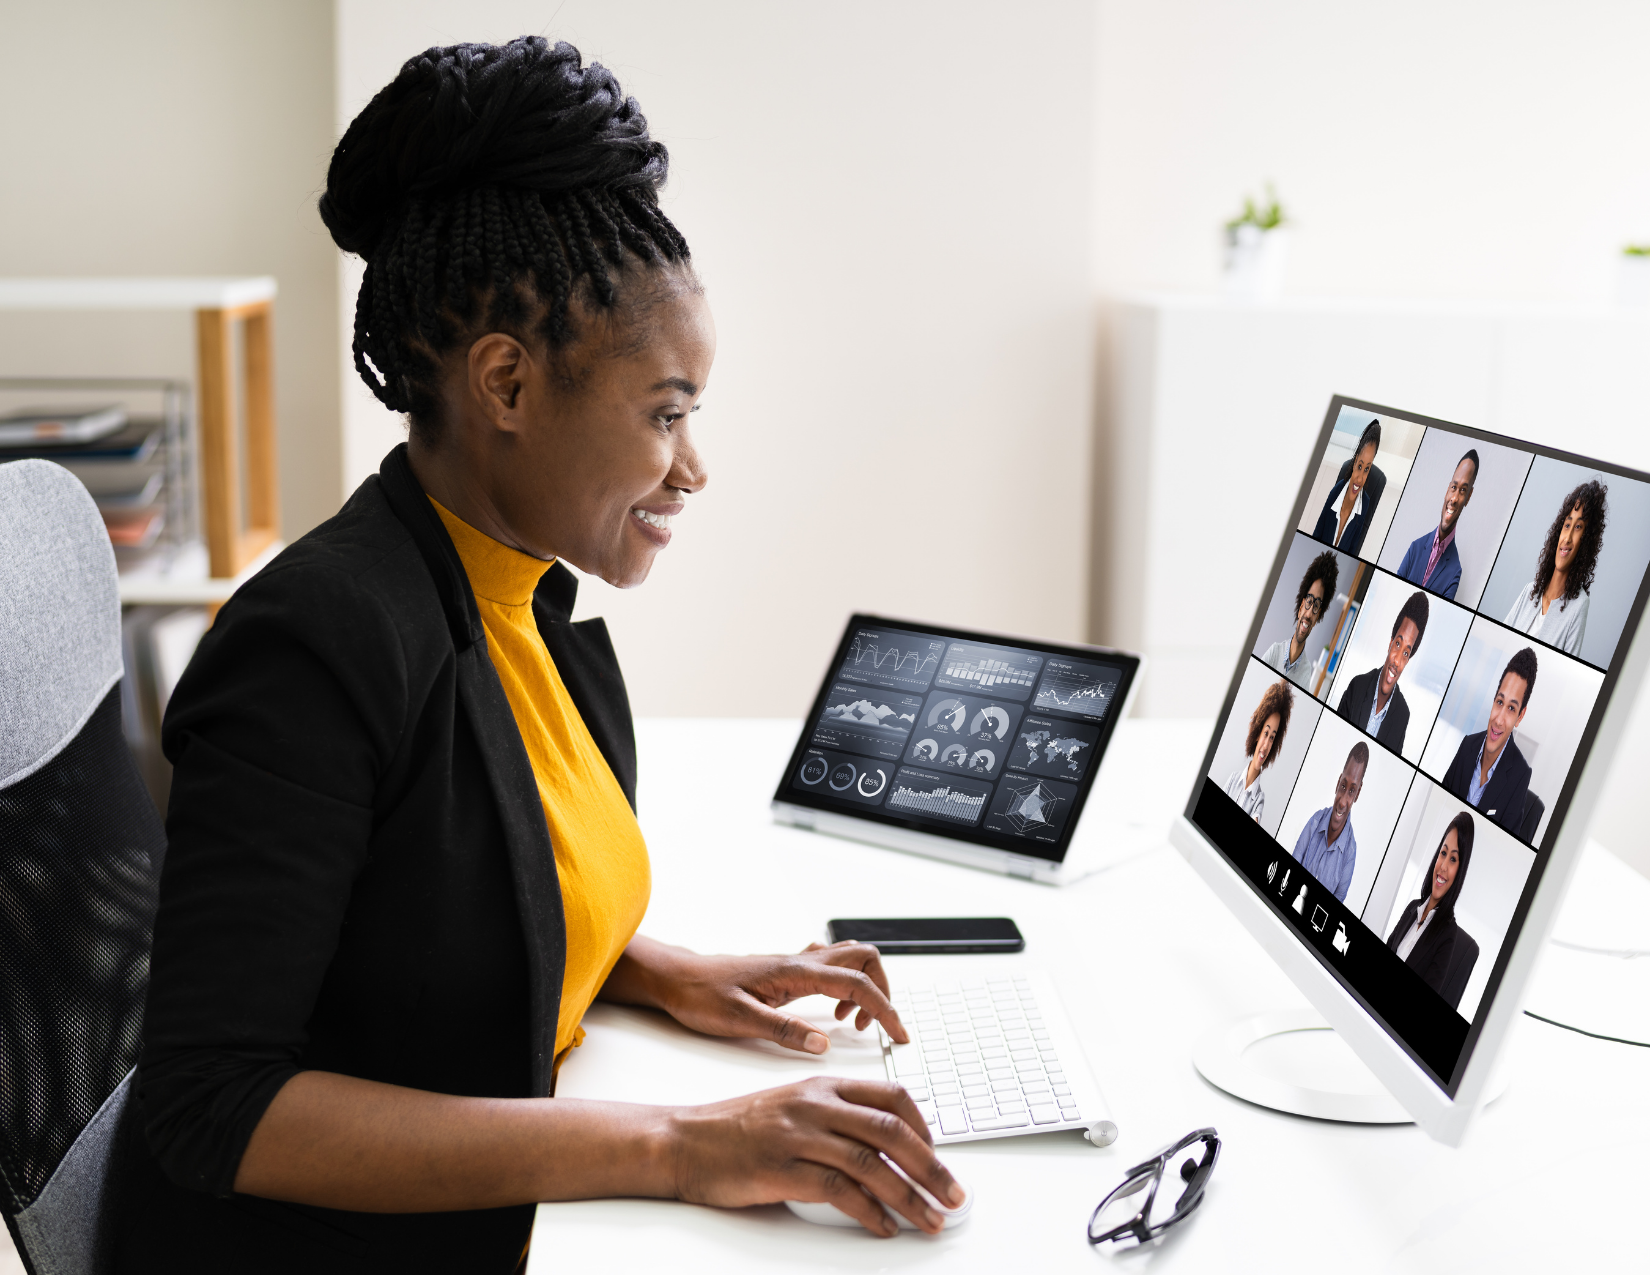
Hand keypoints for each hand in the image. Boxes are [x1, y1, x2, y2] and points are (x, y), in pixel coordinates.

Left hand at [602, 936, 908, 1054]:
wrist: (676, 979)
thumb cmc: (700, 997)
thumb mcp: (739, 1020)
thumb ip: (783, 1031)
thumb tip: (822, 1042)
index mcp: (794, 972)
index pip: (857, 984)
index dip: (884, 1010)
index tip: (897, 1035)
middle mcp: (800, 961)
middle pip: (864, 958)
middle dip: (882, 990)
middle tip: (877, 1026)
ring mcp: (795, 963)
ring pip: (850, 959)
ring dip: (864, 987)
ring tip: (851, 1023)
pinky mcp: (787, 970)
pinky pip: (831, 967)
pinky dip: (845, 985)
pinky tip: (830, 1012)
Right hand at [667, 1075, 962, 1234]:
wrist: (685, 1141)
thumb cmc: (738, 1128)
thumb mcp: (792, 1106)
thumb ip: (835, 1117)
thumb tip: (884, 1147)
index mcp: (822, 1086)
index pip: (891, 1096)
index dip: (924, 1128)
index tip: (939, 1156)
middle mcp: (815, 1105)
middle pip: (891, 1130)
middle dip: (931, 1167)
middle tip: (954, 1195)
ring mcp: (798, 1135)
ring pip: (871, 1163)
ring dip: (909, 1196)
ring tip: (929, 1219)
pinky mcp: (782, 1169)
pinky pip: (839, 1191)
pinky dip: (869, 1212)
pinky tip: (883, 1227)